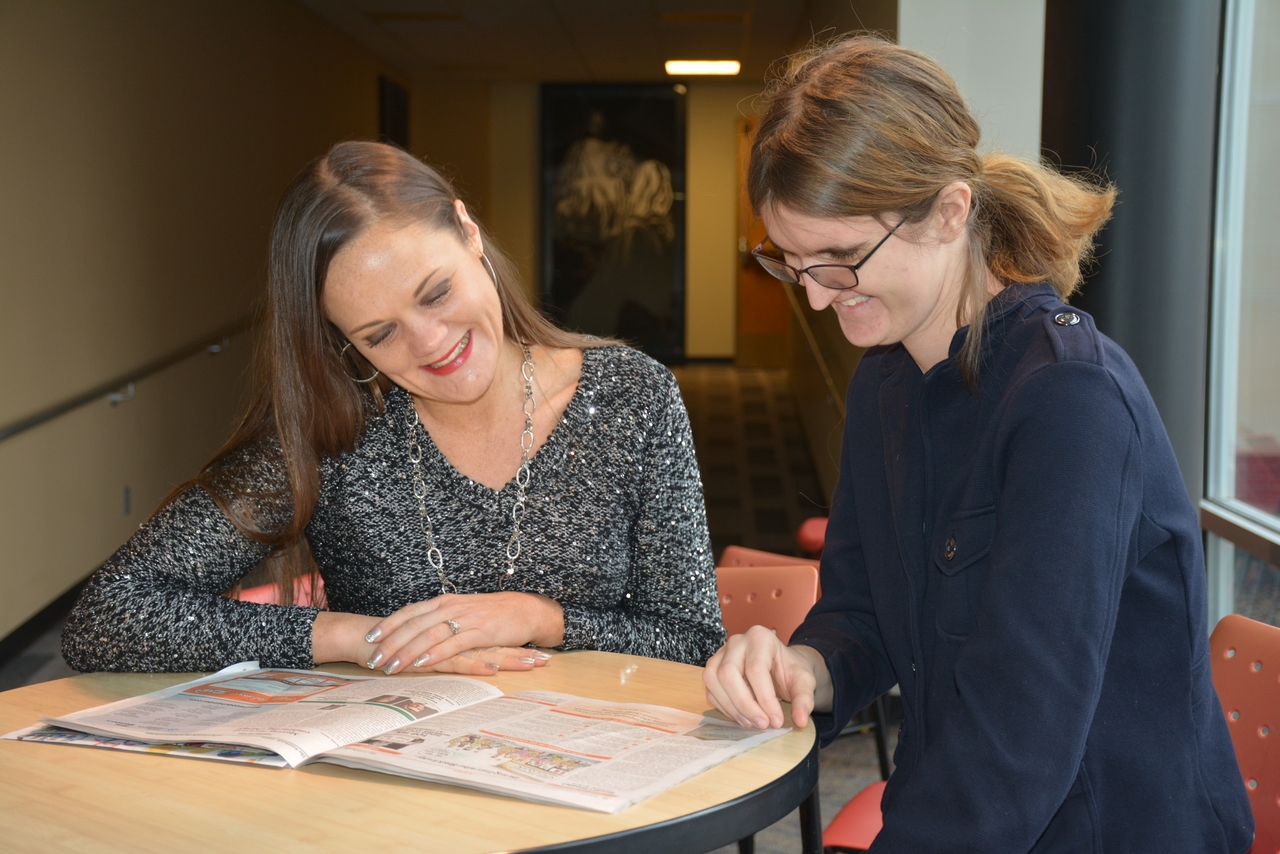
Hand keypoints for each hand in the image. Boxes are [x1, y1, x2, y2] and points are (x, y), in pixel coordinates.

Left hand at [364, 592, 564, 674]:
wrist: (527, 610)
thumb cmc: (495, 613)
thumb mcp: (463, 612)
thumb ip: (441, 620)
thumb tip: (418, 632)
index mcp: (444, 601)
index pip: (409, 612)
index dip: (388, 625)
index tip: (369, 638)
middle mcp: (451, 607)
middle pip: (414, 624)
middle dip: (390, 642)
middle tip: (373, 659)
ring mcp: (465, 619)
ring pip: (429, 635)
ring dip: (408, 651)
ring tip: (391, 666)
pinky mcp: (480, 632)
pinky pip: (453, 644)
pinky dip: (436, 653)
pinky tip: (423, 663)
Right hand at [702, 626, 832, 728]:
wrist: (781, 667)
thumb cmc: (790, 670)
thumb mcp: (804, 682)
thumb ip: (804, 699)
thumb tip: (800, 720)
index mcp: (760, 637)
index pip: (756, 669)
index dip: (765, 699)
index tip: (776, 721)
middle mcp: (737, 642)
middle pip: (728, 673)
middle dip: (745, 704)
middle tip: (762, 724)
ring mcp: (721, 654)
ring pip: (713, 680)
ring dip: (731, 707)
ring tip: (751, 723)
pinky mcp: (714, 668)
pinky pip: (710, 689)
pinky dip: (724, 707)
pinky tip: (742, 718)